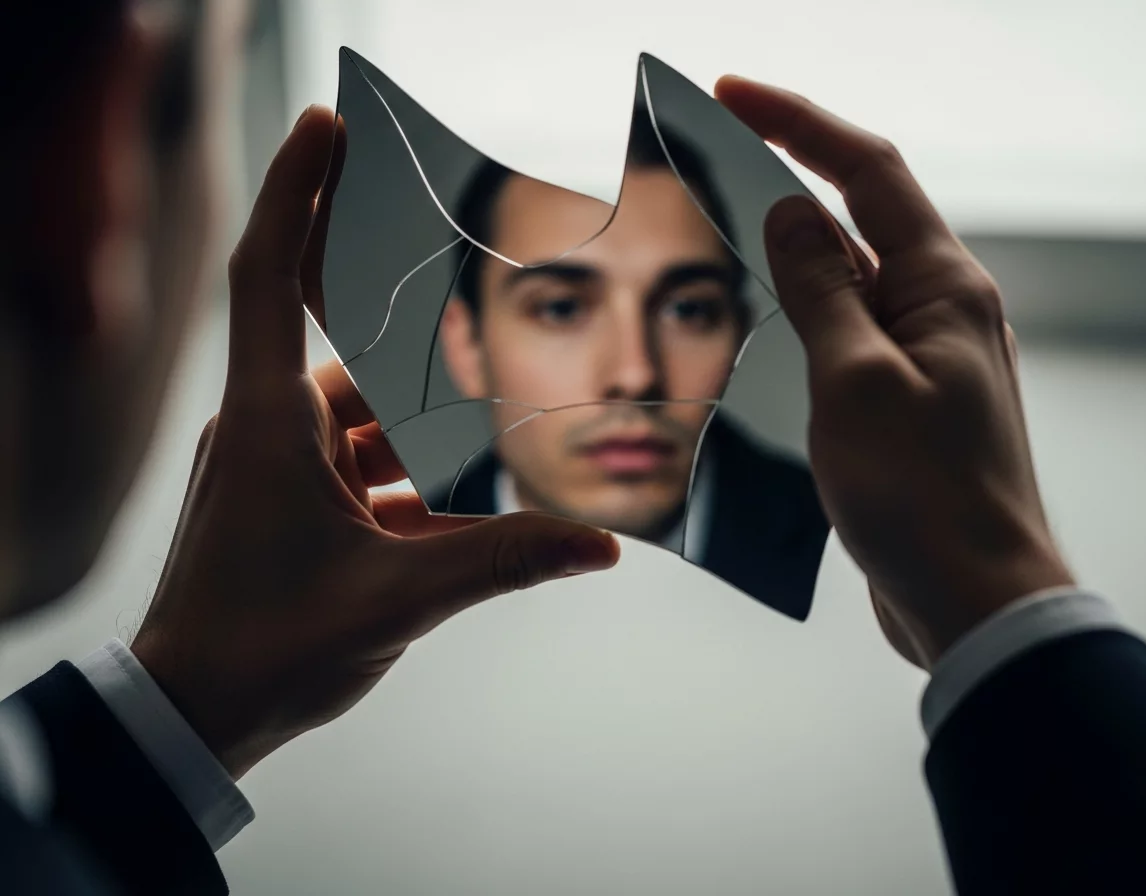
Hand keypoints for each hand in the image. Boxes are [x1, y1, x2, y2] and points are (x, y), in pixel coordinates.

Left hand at [131, 106, 618, 778]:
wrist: (194, 718)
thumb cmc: (262, 650)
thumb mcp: (397, 599)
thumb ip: (504, 562)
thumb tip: (598, 545)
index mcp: (267, 425)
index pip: (269, 277)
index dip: (295, 192)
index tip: (330, 129)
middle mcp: (265, 431)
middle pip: (351, 358)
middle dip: (423, 353)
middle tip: (494, 331)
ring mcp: (275, 471)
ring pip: (363, 424)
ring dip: (426, 435)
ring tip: (501, 438)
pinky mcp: (289, 508)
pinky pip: (360, 472)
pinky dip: (412, 482)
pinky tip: (469, 504)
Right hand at [716, 79, 1073, 667]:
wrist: (975, 602)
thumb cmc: (926, 500)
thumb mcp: (856, 383)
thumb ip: (824, 291)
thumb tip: (792, 213)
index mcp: (945, 290)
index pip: (870, 173)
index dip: (801, 124)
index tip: (735, 96)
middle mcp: (942, 315)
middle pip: (856, 224)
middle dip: (784, 192)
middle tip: (706, 176)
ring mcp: (923, 364)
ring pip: (846, 290)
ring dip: (787, 270)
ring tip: (717, 259)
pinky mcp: (903, 410)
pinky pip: (845, 346)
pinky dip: (800, 332)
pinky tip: (757, 346)